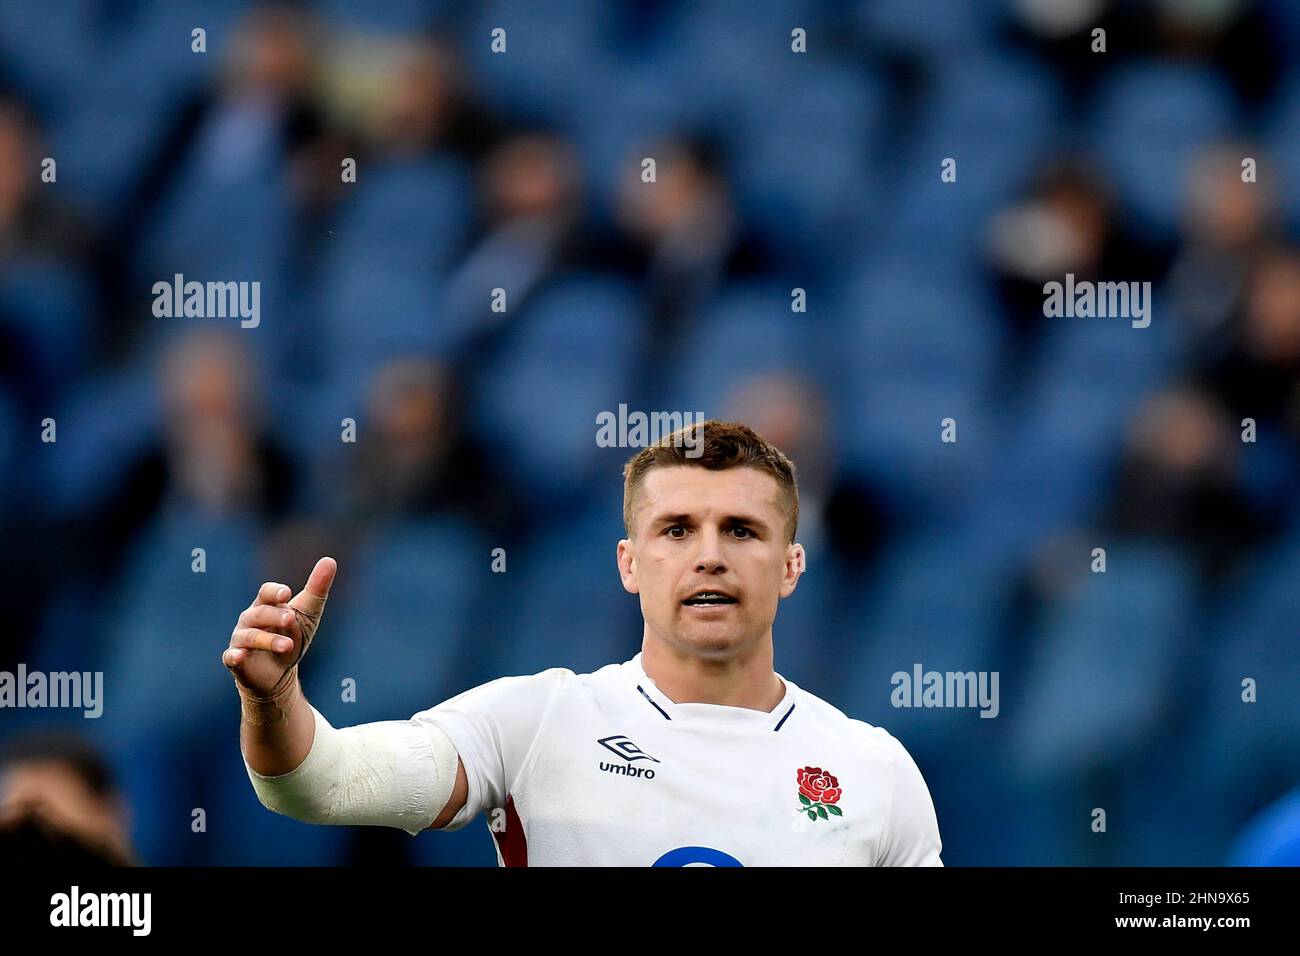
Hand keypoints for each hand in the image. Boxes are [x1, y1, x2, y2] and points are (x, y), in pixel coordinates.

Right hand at [223, 557, 335, 696]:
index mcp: (267, 605)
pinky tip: (238, 657)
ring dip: (268, 640)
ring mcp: (240, 639)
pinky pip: (230, 656)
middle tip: (291, 619)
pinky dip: (234, 656)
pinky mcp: (235, 660)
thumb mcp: (308, 613)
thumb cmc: (292, 636)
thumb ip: (316, 588)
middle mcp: (250, 619)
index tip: (286, 594)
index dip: (274, 592)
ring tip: (287, 646)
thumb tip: (330, 560)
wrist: (280, 673)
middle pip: (260, 613)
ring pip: (251, 636)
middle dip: (275, 615)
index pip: (266, 593)